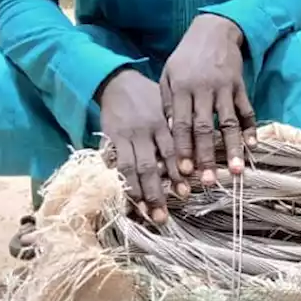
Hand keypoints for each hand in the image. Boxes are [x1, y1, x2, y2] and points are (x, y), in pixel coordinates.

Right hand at [98, 69, 175, 222]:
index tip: (184, 194)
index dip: (176, 175)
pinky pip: (112, 163)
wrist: (118, 82)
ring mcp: (123, 137)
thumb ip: (177, 130)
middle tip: (162, 217)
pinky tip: (121, 197)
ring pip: (129, 169)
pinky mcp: (108, 139)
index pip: (170, 153)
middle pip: (149, 167)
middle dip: (155, 194)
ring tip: (143, 213)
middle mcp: (143, 132)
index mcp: (162, 124)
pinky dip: (116, 180)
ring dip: (136, 194)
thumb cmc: (150, 98)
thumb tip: (192, 157)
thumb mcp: (168, 107)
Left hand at [160, 14, 255, 184]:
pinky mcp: (240, 86)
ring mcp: (224, 88)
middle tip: (208, 181)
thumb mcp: (168, 75)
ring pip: (229, 123)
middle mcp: (203, 90)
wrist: (214, 29)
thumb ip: (168, 103)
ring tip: (235, 171)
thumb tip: (171, 131)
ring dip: (232, 148)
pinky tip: (253, 146)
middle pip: (206, 128)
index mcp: (181, 89)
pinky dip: (251, 128)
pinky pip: (247, 110)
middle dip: (206, 156)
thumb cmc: (186, 56)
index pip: (182, 124)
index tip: (184, 172)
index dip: (183, 149)